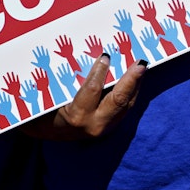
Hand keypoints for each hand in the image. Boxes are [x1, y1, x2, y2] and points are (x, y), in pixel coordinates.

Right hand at [21, 55, 146, 139]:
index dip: (99, 72)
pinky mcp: (112, 127)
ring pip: (126, 105)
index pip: (92, 90)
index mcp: (77, 116)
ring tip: (142, 67)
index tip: (105, 55)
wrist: (51, 134)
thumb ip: (69, 81)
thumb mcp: (54, 96)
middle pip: (118, 100)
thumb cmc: (47, 110)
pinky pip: (125, 108)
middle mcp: (94, 124)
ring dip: (136, 85)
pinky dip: (131, 92)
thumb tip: (90, 59)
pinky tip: (135, 78)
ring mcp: (105, 128)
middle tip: (140, 63)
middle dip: (131, 80)